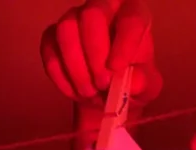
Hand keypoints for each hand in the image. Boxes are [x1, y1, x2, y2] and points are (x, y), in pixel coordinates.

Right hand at [40, 0, 162, 149]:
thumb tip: (132, 81)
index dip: (123, 44)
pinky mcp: (52, 36)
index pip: (130, 18)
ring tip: (89, 92)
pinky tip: (75, 92)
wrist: (105, 93)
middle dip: (94, 54)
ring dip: (76, 68)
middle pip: (92, 14)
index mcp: (132, 13)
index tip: (117, 70)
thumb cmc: (131, 82)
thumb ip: (143, 82)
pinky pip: (49, 50)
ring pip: (66, 30)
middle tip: (102, 84)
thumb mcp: (146, 88)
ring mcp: (74, 19)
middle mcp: (103, 8)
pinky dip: (61, 77)